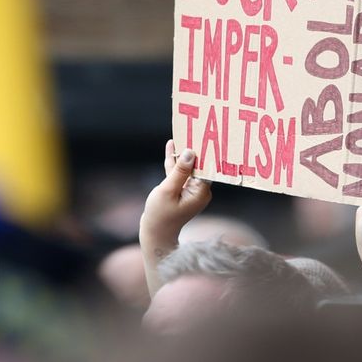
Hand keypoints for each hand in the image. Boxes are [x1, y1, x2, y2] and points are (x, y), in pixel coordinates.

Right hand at [140, 140, 211, 296]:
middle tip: (197, 128)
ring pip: (188, 166)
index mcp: (201, 191)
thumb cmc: (160, 215)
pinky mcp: (181, 189)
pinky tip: (172, 146)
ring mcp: (191, 189)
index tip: (208, 135)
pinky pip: (179, 172)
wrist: (154, 233)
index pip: (207, 167)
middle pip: (199, 164)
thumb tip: (191, 153)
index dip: (206, 151)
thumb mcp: (168, 191)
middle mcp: (200, 190)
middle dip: (196, 148)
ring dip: (184, 152)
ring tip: (183, 132)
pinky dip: (175, 161)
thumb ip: (179, 171)